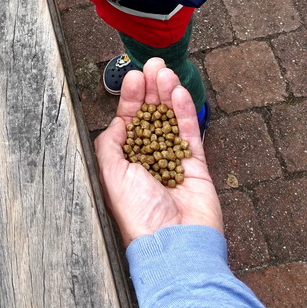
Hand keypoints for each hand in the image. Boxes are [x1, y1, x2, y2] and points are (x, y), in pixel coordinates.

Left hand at [94, 58, 222, 245]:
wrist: (173, 243)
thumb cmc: (137, 213)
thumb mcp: (110, 173)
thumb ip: (111, 143)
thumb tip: (118, 121)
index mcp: (124, 164)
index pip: (128, 122)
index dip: (130, 98)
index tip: (134, 76)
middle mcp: (148, 160)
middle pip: (150, 116)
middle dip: (151, 89)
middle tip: (154, 64)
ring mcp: (173, 162)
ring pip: (171, 120)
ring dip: (168, 95)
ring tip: (166, 71)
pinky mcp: (196, 167)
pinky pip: (190, 134)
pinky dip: (185, 112)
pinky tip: (180, 92)